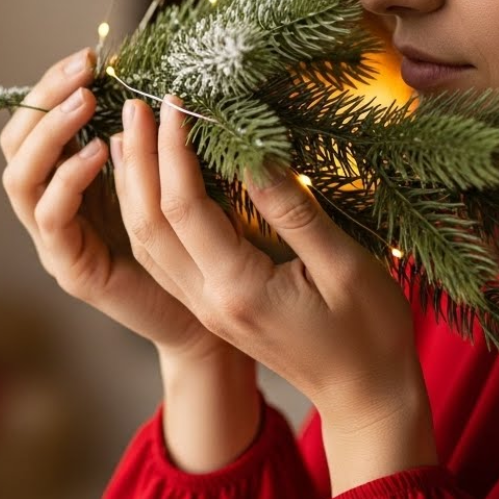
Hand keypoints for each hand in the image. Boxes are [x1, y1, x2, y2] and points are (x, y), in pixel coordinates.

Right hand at [0, 48, 230, 362]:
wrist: (204, 317)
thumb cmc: (189, 241)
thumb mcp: (161, 174)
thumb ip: (142, 135)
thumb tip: (144, 77)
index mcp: (66, 180)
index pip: (34, 123)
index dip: (51, 85)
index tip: (88, 55)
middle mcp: (50, 208)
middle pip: (15, 144)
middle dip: (44, 99)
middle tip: (84, 70)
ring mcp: (54, 241)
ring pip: (20, 178)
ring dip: (51, 133)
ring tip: (86, 102)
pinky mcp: (71, 270)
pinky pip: (51, 218)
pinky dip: (68, 180)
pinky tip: (99, 153)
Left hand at [112, 94, 438, 492]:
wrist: (365, 395)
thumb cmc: (369, 331)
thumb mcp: (344, 266)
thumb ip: (294, 211)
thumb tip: (254, 155)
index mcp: (238, 288)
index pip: (184, 208)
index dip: (174, 151)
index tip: (176, 103)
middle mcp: (208, 299)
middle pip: (149, 223)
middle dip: (140, 160)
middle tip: (134, 104)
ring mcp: (204, 306)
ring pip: (146, 241)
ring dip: (133, 185)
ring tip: (129, 133)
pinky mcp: (211, 305)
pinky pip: (162, 254)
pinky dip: (146, 212)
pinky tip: (147, 183)